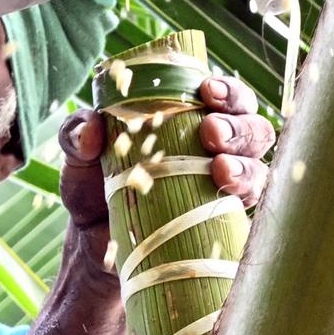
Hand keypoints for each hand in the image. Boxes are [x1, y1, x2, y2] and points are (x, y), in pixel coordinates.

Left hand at [57, 75, 273, 273]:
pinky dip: (246, 196)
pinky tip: (228, 193)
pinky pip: (250, 206)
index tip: (207, 92)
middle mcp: (213, 149)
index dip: (227, 89)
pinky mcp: (220, 219)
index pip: (223, 96)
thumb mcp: (78, 158)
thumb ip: (76, 134)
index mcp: (186, 120)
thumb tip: (91, 127)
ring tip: (220, 167)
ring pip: (257, 165)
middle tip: (211, 132)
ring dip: (246, 163)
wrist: (92, 245)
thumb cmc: (93, 188)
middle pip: (251, 126)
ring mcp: (221, 186)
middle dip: (238, 125)